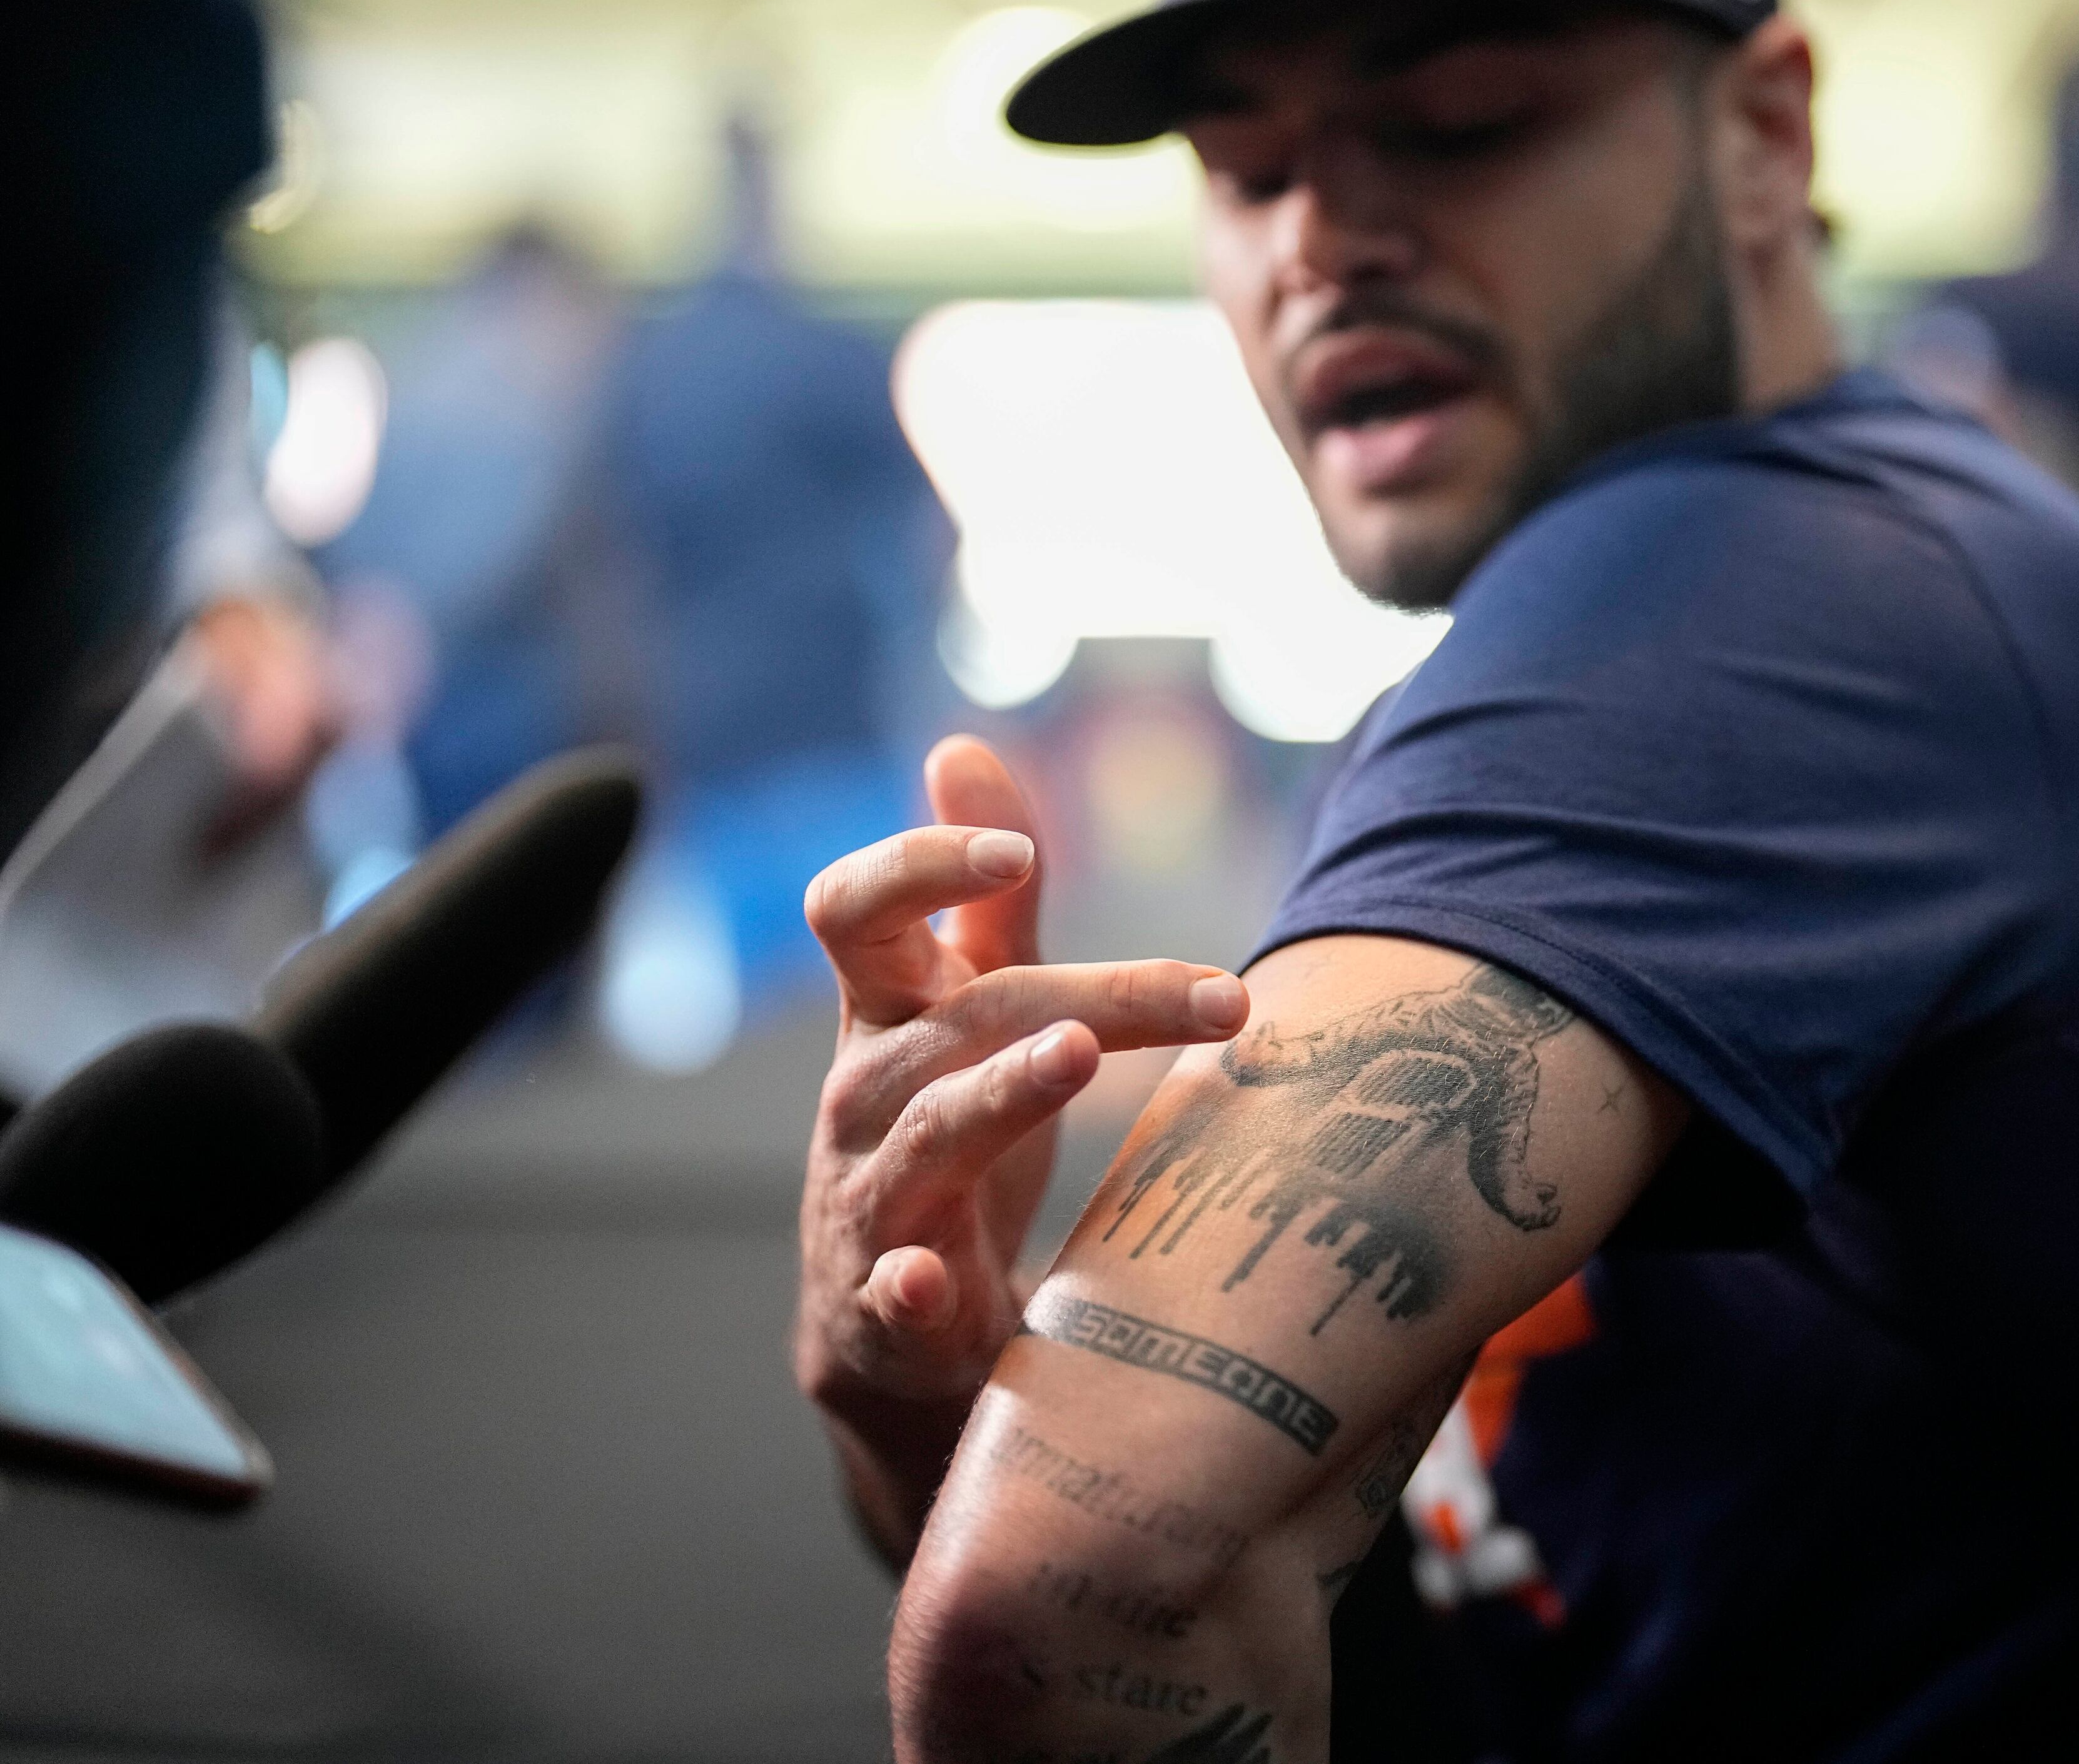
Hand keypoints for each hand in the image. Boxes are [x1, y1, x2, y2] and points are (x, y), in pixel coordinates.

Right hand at [793, 734, 1247, 1562]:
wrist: (902, 1336)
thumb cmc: (952, 1144)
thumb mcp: (970, 1013)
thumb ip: (982, 901)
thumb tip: (960, 745)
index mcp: (882, 1016)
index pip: (855, 911)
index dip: (920, 867)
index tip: (1017, 849)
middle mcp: (861, 1098)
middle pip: (961, 1019)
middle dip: (1092, 996)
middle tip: (1219, 992)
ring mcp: (867, 1203)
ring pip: (923, 1136)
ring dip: (998, 1093)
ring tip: (1073, 1055)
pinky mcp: (885, 1307)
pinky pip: (892, 1292)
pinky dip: (912, 1285)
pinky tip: (940, 1279)